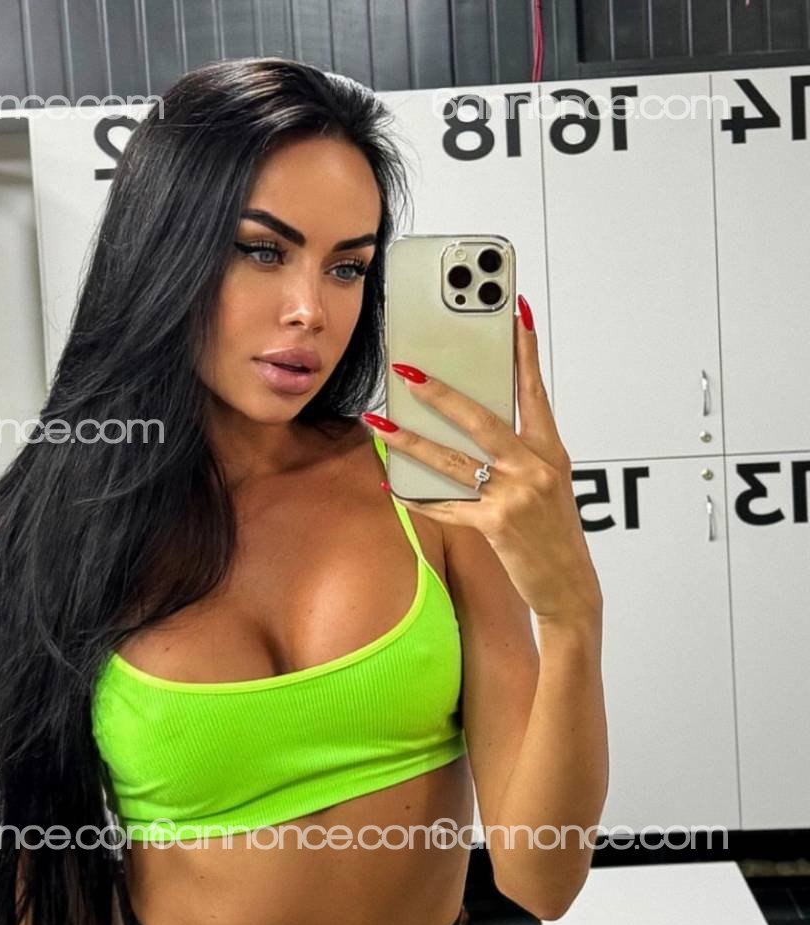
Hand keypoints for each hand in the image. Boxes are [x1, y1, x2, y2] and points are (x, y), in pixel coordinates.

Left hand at [364, 298, 600, 622]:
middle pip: (482, 419)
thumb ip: (520, 455)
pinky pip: (447, 506)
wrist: (570, 585)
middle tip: (408, 371)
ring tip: (380, 424)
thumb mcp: (549, 485)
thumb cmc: (555, 534)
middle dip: (441, 393)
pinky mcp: (495, 525)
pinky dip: (418, 498)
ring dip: (410, 442)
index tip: (513, 312)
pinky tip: (393, 486)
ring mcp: (515, 496)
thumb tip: (476, 429)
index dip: (525, 350)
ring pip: (453, 461)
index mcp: (551, 451)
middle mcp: (535, 468)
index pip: (535, 391)